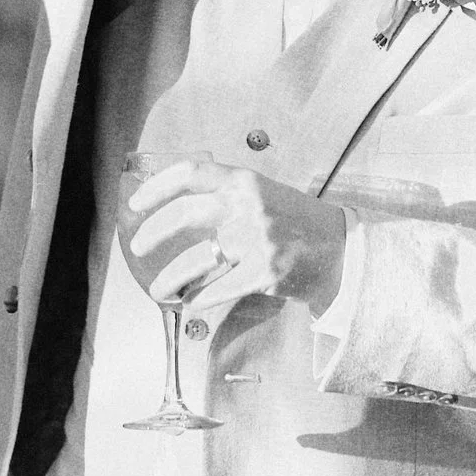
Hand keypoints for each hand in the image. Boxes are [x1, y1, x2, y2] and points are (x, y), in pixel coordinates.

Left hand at [124, 157, 348, 314]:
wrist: (340, 250)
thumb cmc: (294, 221)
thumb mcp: (261, 194)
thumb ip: (225, 195)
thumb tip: (173, 208)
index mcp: (244, 180)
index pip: (190, 172)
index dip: (156, 186)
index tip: (136, 204)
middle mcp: (248, 206)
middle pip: (184, 214)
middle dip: (152, 232)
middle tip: (137, 246)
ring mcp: (257, 240)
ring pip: (196, 259)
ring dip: (169, 278)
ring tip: (157, 289)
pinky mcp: (265, 273)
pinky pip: (218, 288)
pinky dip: (198, 298)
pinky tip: (189, 302)